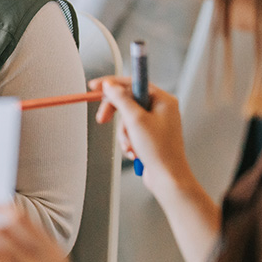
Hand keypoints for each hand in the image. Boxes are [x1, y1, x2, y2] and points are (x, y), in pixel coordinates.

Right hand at [89, 76, 191, 193]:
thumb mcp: (135, 120)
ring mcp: (156, 122)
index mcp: (163, 100)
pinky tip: (133, 151)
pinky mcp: (150, 136)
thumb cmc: (158, 150)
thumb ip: (120, 99)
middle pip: (128, 100)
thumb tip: (109, 85)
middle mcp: (161, 108)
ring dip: (123, 133)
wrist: (167, 178)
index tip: (94, 87)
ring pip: (127, 118)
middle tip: (101, 119)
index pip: (132, 83)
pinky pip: (131, 131)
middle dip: (115, 113)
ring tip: (129, 145)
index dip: (112, 84)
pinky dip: (128, 141)